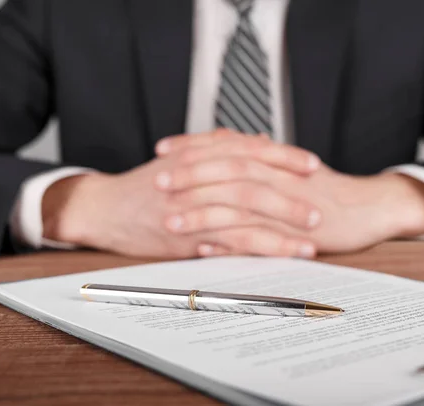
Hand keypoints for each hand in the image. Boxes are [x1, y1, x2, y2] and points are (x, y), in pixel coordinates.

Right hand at [41, 129, 320, 258]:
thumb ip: (219, 145)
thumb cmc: (146, 184)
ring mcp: (191, 209)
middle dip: (289, 196)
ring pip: (244, 216)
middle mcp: (197, 178)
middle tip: (318, 208)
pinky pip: (226, 244)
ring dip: (280, 231)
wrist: (105, 208)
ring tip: (309, 242)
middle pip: (252, 182)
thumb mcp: (181, 157)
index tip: (312, 165)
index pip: (249, 151)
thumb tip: (256, 139)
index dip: (283, 157)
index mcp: (198, 155)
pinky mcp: (185, 238)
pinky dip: (254, 250)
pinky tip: (276, 257)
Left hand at [156, 134, 423, 254]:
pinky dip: (229, 243)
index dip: (192, 145)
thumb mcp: (294, 166)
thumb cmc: (328, 188)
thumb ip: (265, 153)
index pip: (226, 144)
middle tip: (158, 181)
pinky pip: (257, 238)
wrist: (368, 207)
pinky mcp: (294, 233)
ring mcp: (285, 204)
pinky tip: (205, 248)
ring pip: (237, 205)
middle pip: (227, 169)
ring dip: (201, 213)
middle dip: (189, 175)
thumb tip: (243, 138)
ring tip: (171, 220)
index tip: (163, 148)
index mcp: (273, 158)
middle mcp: (277, 176)